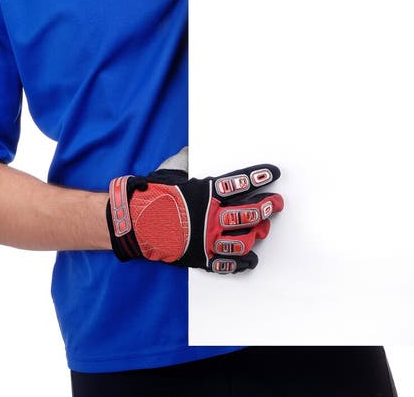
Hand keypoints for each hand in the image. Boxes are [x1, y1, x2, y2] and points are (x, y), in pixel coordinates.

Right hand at [106, 150, 283, 272]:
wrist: (136, 223)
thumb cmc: (153, 195)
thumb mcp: (171, 170)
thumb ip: (187, 161)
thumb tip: (192, 151)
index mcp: (207, 192)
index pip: (241, 183)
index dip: (260, 176)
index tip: (273, 173)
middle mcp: (212, 217)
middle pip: (249, 213)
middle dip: (268, 207)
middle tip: (277, 203)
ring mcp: (208, 240)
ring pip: (243, 239)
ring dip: (257, 233)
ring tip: (264, 229)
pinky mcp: (203, 258)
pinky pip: (228, 263)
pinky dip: (242, 262)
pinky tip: (250, 259)